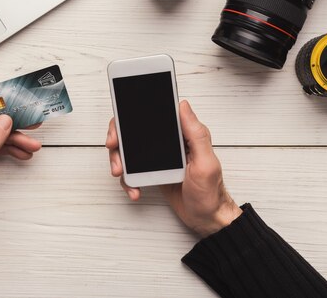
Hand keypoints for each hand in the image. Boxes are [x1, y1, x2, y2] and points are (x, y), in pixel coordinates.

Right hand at [106, 100, 241, 237]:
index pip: (152, 117)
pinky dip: (129, 180)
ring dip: (120, 162)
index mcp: (182, 135)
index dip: (130, 119)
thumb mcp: (206, 162)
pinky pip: (133, 171)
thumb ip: (196, 134)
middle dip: (119, 143)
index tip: (119, 131)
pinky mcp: (153, 171)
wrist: (207, 219)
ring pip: (129, 152)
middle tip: (116, 154)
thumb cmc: (210, 193)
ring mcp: (159, 158)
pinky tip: (135, 189)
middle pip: (134, 133)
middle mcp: (169, 143)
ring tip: (121, 174)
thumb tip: (183, 106)